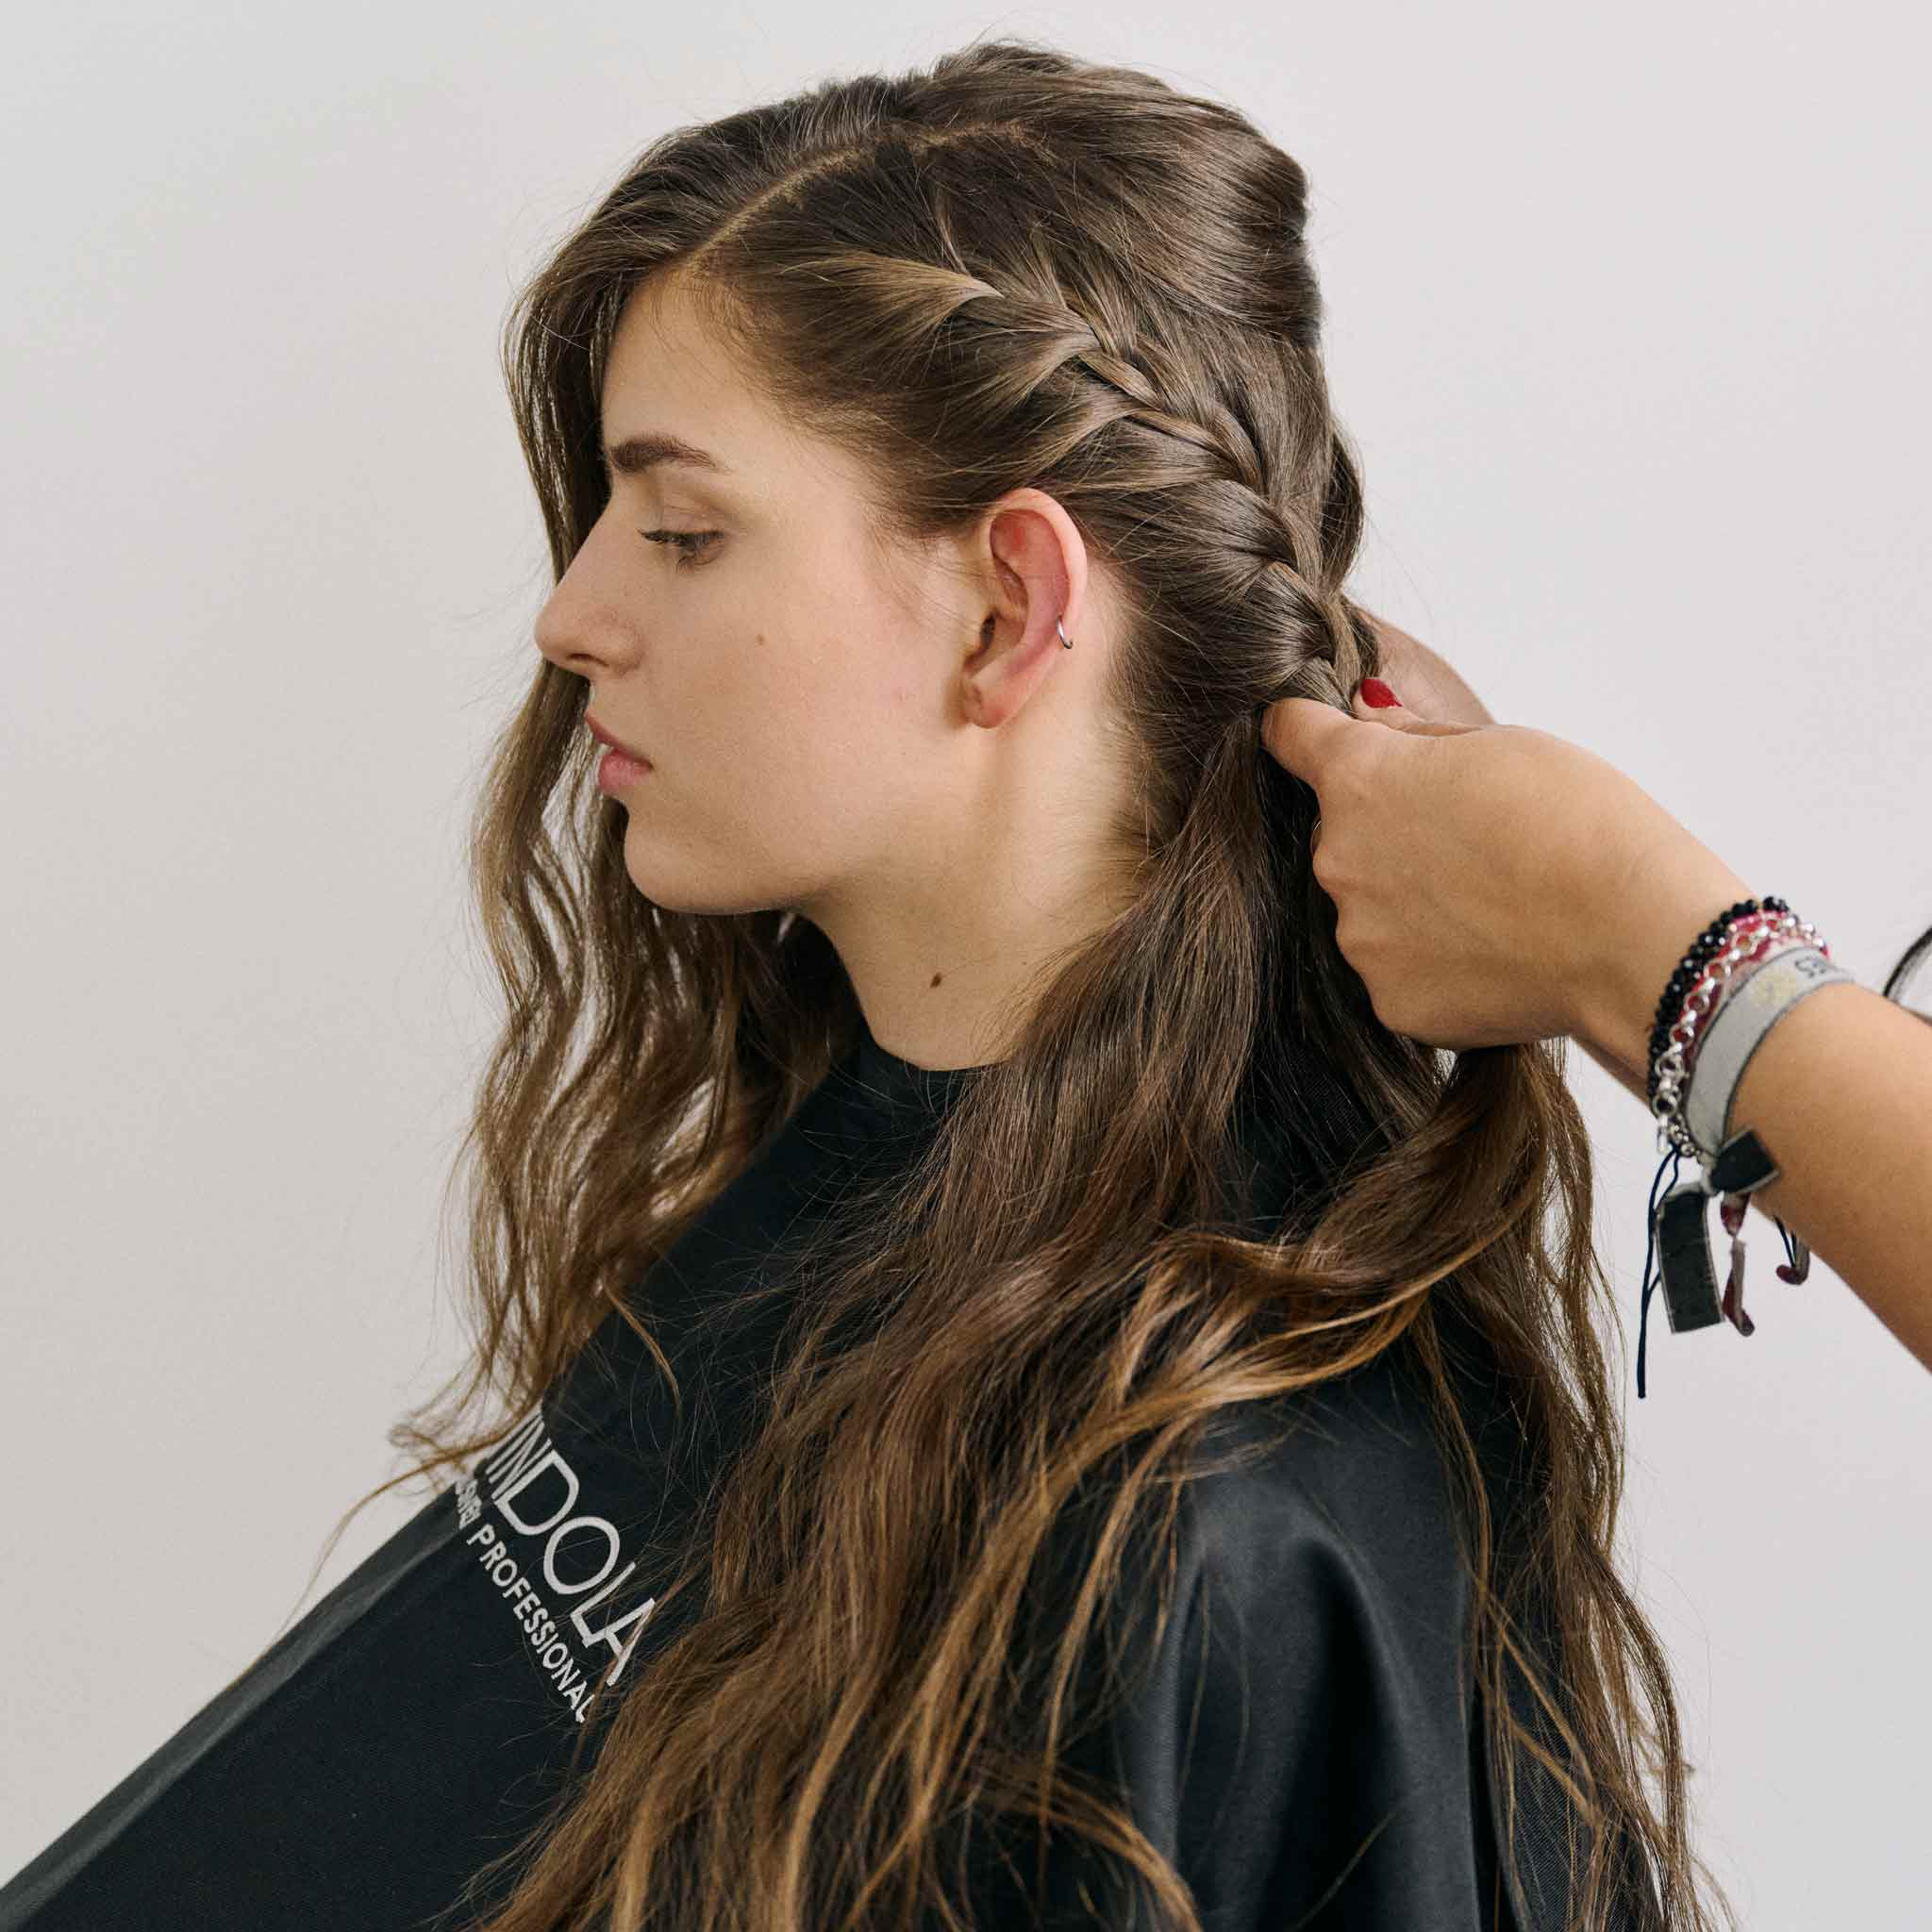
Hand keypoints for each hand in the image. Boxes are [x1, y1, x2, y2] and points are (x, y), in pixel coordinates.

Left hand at [1260, 681, 1753, 1059]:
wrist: (1632, 937)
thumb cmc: (1582, 824)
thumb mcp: (1505, 745)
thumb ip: (1417, 735)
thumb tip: (1366, 714)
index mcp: (1360, 778)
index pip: (1289, 734)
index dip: (1307, 731)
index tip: (1319, 736)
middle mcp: (1338, 859)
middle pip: (1337, 833)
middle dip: (1384, 831)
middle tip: (1467, 841)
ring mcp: (1358, 938)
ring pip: (1366, 908)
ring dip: (1407, 902)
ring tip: (1492, 905)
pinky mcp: (1388, 1002)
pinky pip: (1397, 972)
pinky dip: (1434, 963)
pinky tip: (1492, 953)